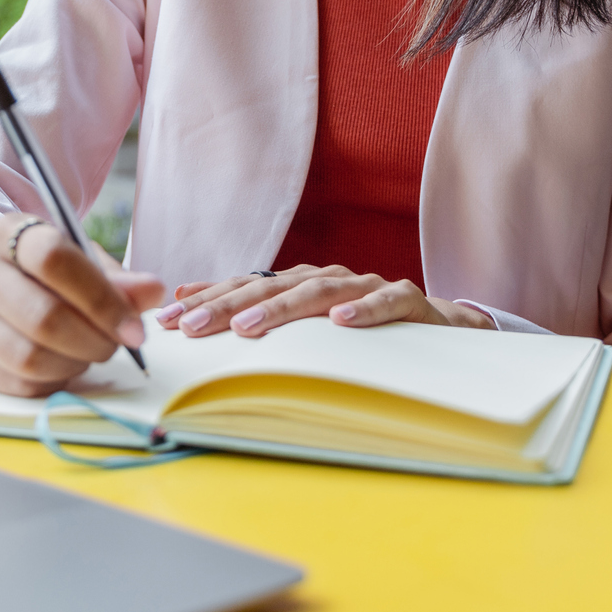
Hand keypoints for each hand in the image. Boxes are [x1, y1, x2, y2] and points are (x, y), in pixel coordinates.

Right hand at [0, 216, 165, 397]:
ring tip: (89, 352)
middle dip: (94, 341)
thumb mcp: (80, 261)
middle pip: (42, 317)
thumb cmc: (43, 273)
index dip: (101, 298)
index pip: (54, 259)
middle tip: (117, 345)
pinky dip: (55, 381)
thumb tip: (153, 292)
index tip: (135, 329)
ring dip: (75, 364)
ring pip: (29, 357)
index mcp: (8, 233)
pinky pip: (19, 384)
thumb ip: (116, 279)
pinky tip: (64, 365)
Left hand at [152, 264, 494, 338]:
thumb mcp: (308, 330)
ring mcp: (368, 286)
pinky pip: (387, 300)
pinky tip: (341, 322)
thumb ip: (257, 314)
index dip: (206, 300)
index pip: (245, 286)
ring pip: (320, 290)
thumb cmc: (365, 333)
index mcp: (301, 284)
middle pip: (271, 285)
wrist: (444, 333)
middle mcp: (329, 278)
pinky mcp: (409, 301)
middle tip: (192, 327)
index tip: (167, 321)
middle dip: (226, 306)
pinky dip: (365, 309)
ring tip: (249, 327)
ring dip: (282, 308)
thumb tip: (187, 303)